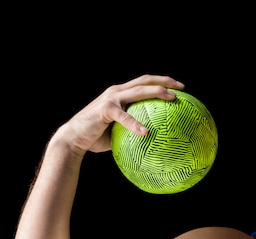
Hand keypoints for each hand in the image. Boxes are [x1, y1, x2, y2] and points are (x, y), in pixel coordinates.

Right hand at [57, 74, 184, 152]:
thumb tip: (153, 140)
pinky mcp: (105, 109)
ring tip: (172, 99)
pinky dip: (135, 124)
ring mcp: (111, 98)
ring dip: (157, 92)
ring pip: (138, 91)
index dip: (161, 82)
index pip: (144, 83)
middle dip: (165, 81)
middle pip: (144, 80)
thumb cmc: (96, 137)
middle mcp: (116, 92)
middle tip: (182, 87)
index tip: (179, 88)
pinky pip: (124, 116)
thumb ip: (133, 129)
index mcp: (120, 94)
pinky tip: (146, 132)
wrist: (73, 139)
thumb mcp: (119, 131)